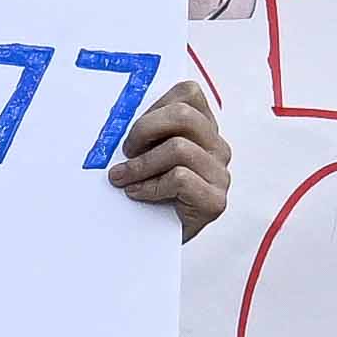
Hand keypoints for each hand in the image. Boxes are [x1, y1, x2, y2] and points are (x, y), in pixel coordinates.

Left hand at [109, 68, 232, 235]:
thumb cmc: (149, 194)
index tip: (134, 130)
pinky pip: (180, 178)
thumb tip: (116, 117)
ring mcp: (220, 174)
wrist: (155, 243)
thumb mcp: (146, 155)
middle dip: (144, 129)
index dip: (154, 106)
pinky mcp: (215, 201)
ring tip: (123, 178)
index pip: (188, 93)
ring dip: (141, 164)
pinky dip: (151, 186)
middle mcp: (217, 148)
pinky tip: (137, 194)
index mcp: (204, 129)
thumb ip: (145, 133)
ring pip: (178, 148)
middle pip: (183, 115)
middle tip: (126, 151)